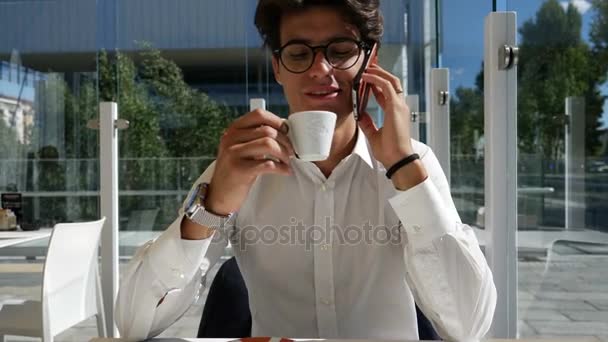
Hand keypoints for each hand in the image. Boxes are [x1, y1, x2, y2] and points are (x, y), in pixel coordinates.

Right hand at [206, 109, 294, 214]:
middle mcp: (231, 138)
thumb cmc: (236, 169)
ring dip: (284, 154)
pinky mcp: (239, 170)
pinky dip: (282, 168)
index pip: (259, 115)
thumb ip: (256, 136)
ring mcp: (233, 154)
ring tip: (287, 161)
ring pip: (269, 144)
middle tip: (291, 151)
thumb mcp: (241, 148)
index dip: (277, 122)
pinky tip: (285, 171)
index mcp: (233, 130)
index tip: (287, 132)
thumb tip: (284, 129)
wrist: (219, 194)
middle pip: (268, 131)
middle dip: (285, 141)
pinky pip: (268, 164)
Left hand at [357, 64, 426, 188]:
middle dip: (380, 73)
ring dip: (378, 73)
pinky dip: (376, 79)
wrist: (397, 159)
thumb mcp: (374, 135)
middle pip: (392, 83)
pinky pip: (386, 86)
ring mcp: (399, 106)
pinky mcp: (396, 107)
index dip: (377, 85)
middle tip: (368, 67)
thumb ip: (368, 124)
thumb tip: (359, 115)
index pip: (387, 93)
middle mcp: (399, 107)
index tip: (367, 80)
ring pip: (391, 81)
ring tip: (367, 68)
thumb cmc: (389, 151)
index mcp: (395, 113)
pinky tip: (366, 77)